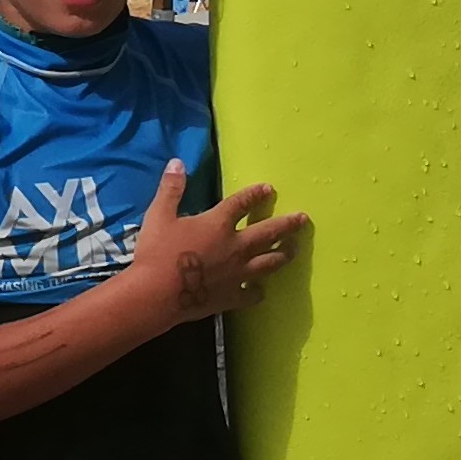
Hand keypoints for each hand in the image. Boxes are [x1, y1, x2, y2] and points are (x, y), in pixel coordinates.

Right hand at [126, 161, 301, 325]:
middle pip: (268, 233)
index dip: (255, 194)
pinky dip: (258, 292)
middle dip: (287, 224)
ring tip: (294, 250)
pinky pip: (252, 294)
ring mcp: (237, 273)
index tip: (268, 188)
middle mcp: (235, 247)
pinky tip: (261, 291)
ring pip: (269, 263)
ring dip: (283, 255)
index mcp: (218, 224)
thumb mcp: (159, 215)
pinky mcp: (231, 296)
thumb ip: (171, 189)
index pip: (242, 203)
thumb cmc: (157, 252)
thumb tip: (178, 163)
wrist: (157, 294)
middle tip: (303, 219)